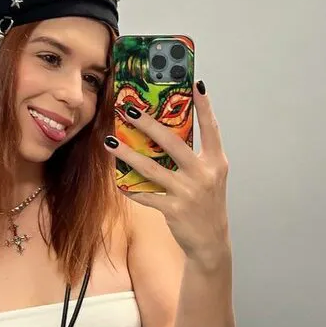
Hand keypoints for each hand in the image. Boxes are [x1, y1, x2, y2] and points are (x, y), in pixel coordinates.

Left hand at [106, 81, 229, 269]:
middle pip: (173, 142)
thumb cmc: (207, 204)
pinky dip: (130, 187)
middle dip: (148, 124)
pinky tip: (117, 180)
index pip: (212, 129)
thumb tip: (168, 132)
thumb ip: (196, 157)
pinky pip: (146, 195)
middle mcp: (204, 174)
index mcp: (217, 162)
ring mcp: (188, 192)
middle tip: (129, 108)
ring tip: (109, 141)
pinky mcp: (174, 209)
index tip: (196, 85)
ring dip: (127, 154)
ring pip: (152, 168)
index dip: (205, 107)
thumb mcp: (211, 178)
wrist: (211, 242)